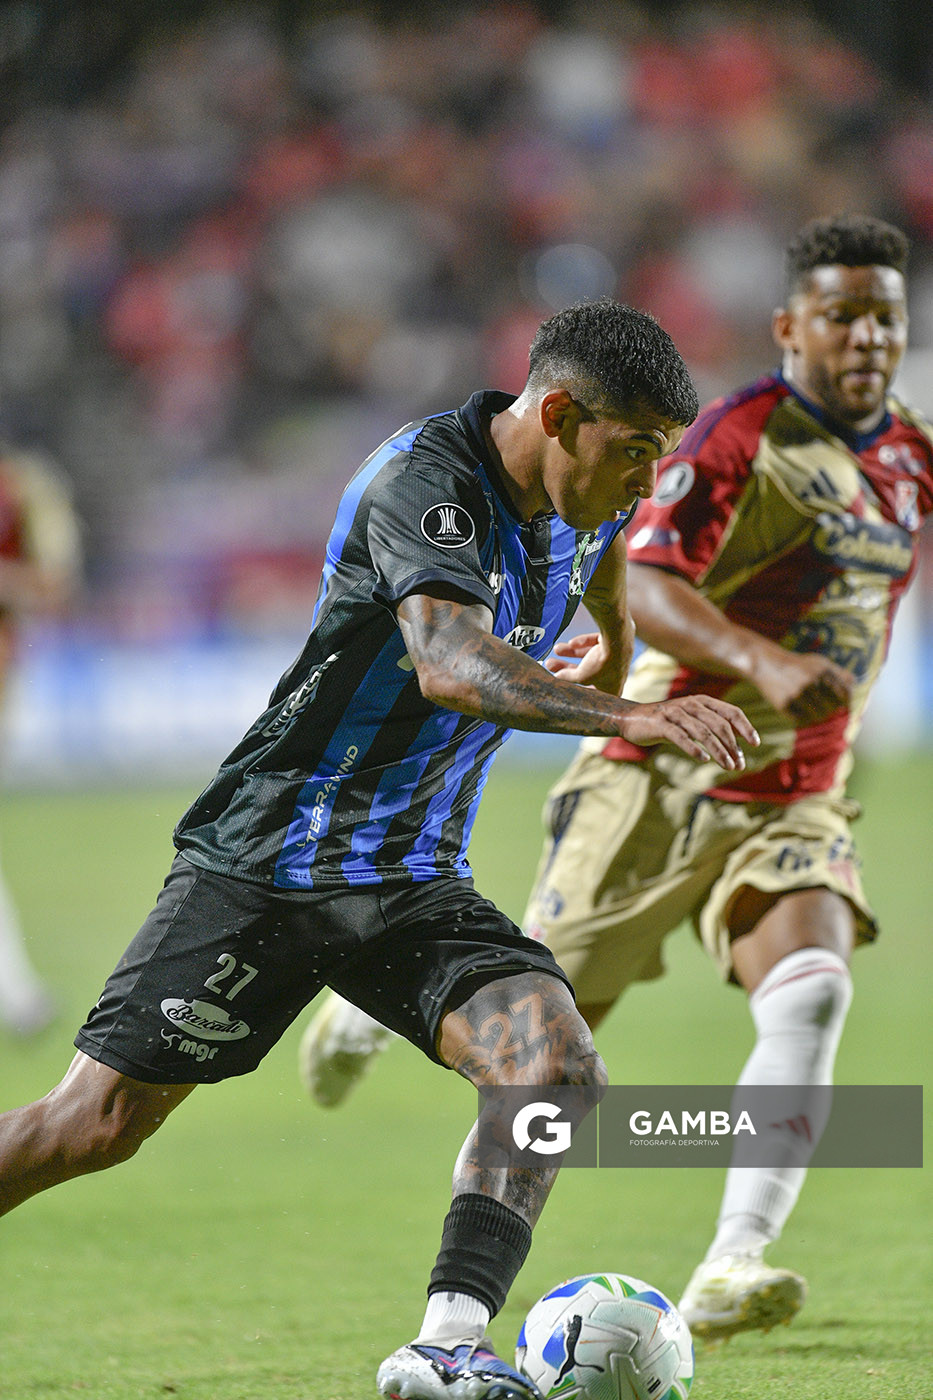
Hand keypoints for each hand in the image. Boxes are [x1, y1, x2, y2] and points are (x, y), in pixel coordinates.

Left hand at [545, 632, 624, 694]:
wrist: (618, 639)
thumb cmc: (603, 664)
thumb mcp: (581, 675)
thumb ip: (568, 677)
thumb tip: (557, 678)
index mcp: (612, 688)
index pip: (594, 694)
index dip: (579, 691)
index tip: (564, 687)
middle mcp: (615, 675)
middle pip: (587, 673)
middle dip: (567, 668)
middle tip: (551, 664)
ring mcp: (615, 657)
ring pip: (589, 656)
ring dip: (571, 652)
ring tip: (556, 648)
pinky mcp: (614, 642)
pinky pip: (595, 643)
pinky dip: (584, 642)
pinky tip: (572, 642)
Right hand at [618, 695, 759, 769]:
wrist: (631, 718)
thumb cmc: (666, 723)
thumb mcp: (691, 721)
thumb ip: (711, 729)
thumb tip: (736, 749)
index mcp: (702, 701)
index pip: (731, 712)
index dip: (745, 727)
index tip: (755, 744)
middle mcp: (691, 704)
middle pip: (720, 725)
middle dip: (733, 746)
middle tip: (739, 765)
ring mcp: (675, 713)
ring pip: (703, 732)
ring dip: (719, 751)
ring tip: (728, 766)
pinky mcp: (661, 724)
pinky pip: (680, 736)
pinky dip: (693, 748)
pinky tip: (703, 759)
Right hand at [748, 643, 855, 724]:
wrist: (765, 662)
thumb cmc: (796, 665)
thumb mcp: (818, 662)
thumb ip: (839, 673)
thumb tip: (855, 685)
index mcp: (823, 670)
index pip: (845, 694)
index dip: (847, 704)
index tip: (844, 708)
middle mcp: (811, 682)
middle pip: (832, 708)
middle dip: (832, 713)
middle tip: (828, 714)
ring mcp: (797, 694)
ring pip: (817, 717)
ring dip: (817, 717)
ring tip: (812, 712)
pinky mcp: (783, 704)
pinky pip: (799, 719)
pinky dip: (801, 718)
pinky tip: (798, 710)